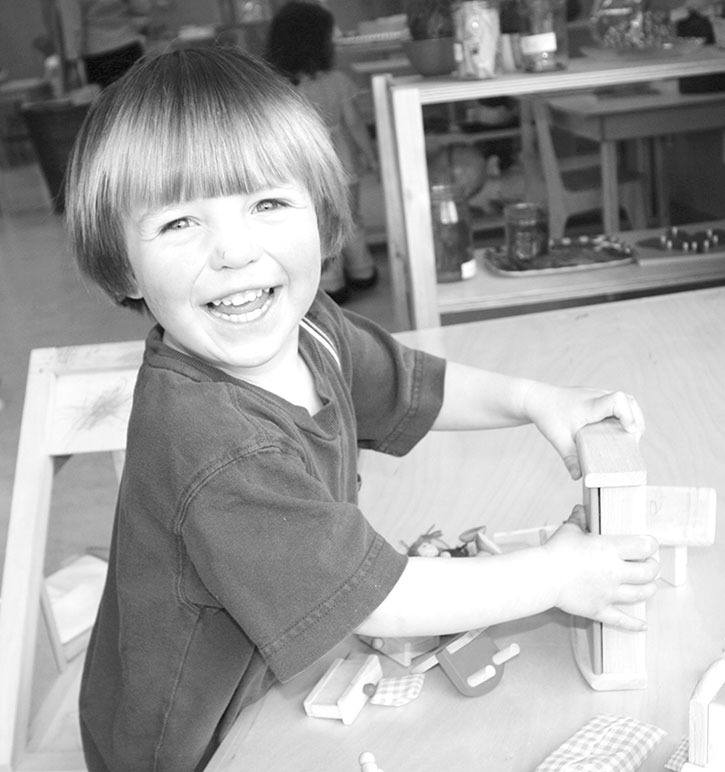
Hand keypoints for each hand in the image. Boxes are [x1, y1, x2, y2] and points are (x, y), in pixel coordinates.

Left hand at [523, 382, 644, 478]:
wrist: (536, 399)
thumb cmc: (547, 416)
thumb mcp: (557, 438)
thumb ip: (569, 457)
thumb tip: (578, 477)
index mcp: (591, 405)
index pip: (618, 400)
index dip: (629, 415)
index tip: (629, 431)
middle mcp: (597, 396)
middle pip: (628, 401)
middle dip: (636, 420)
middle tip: (633, 441)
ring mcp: (597, 394)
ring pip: (626, 400)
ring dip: (632, 417)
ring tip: (630, 437)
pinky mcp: (597, 397)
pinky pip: (618, 403)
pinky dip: (623, 415)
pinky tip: (618, 431)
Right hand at [544, 506, 658, 629]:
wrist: (543, 576)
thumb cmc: (556, 552)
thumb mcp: (569, 530)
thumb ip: (579, 519)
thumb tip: (581, 509)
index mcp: (610, 550)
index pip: (644, 546)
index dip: (650, 544)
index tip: (648, 544)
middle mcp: (615, 572)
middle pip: (648, 572)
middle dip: (652, 567)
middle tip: (649, 564)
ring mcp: (609, 593)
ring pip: (641, 594)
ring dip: (649, 589)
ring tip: (648, 585)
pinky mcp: (600, 609)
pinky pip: (622, 620)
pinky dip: (634, 624)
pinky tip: (643, 625)